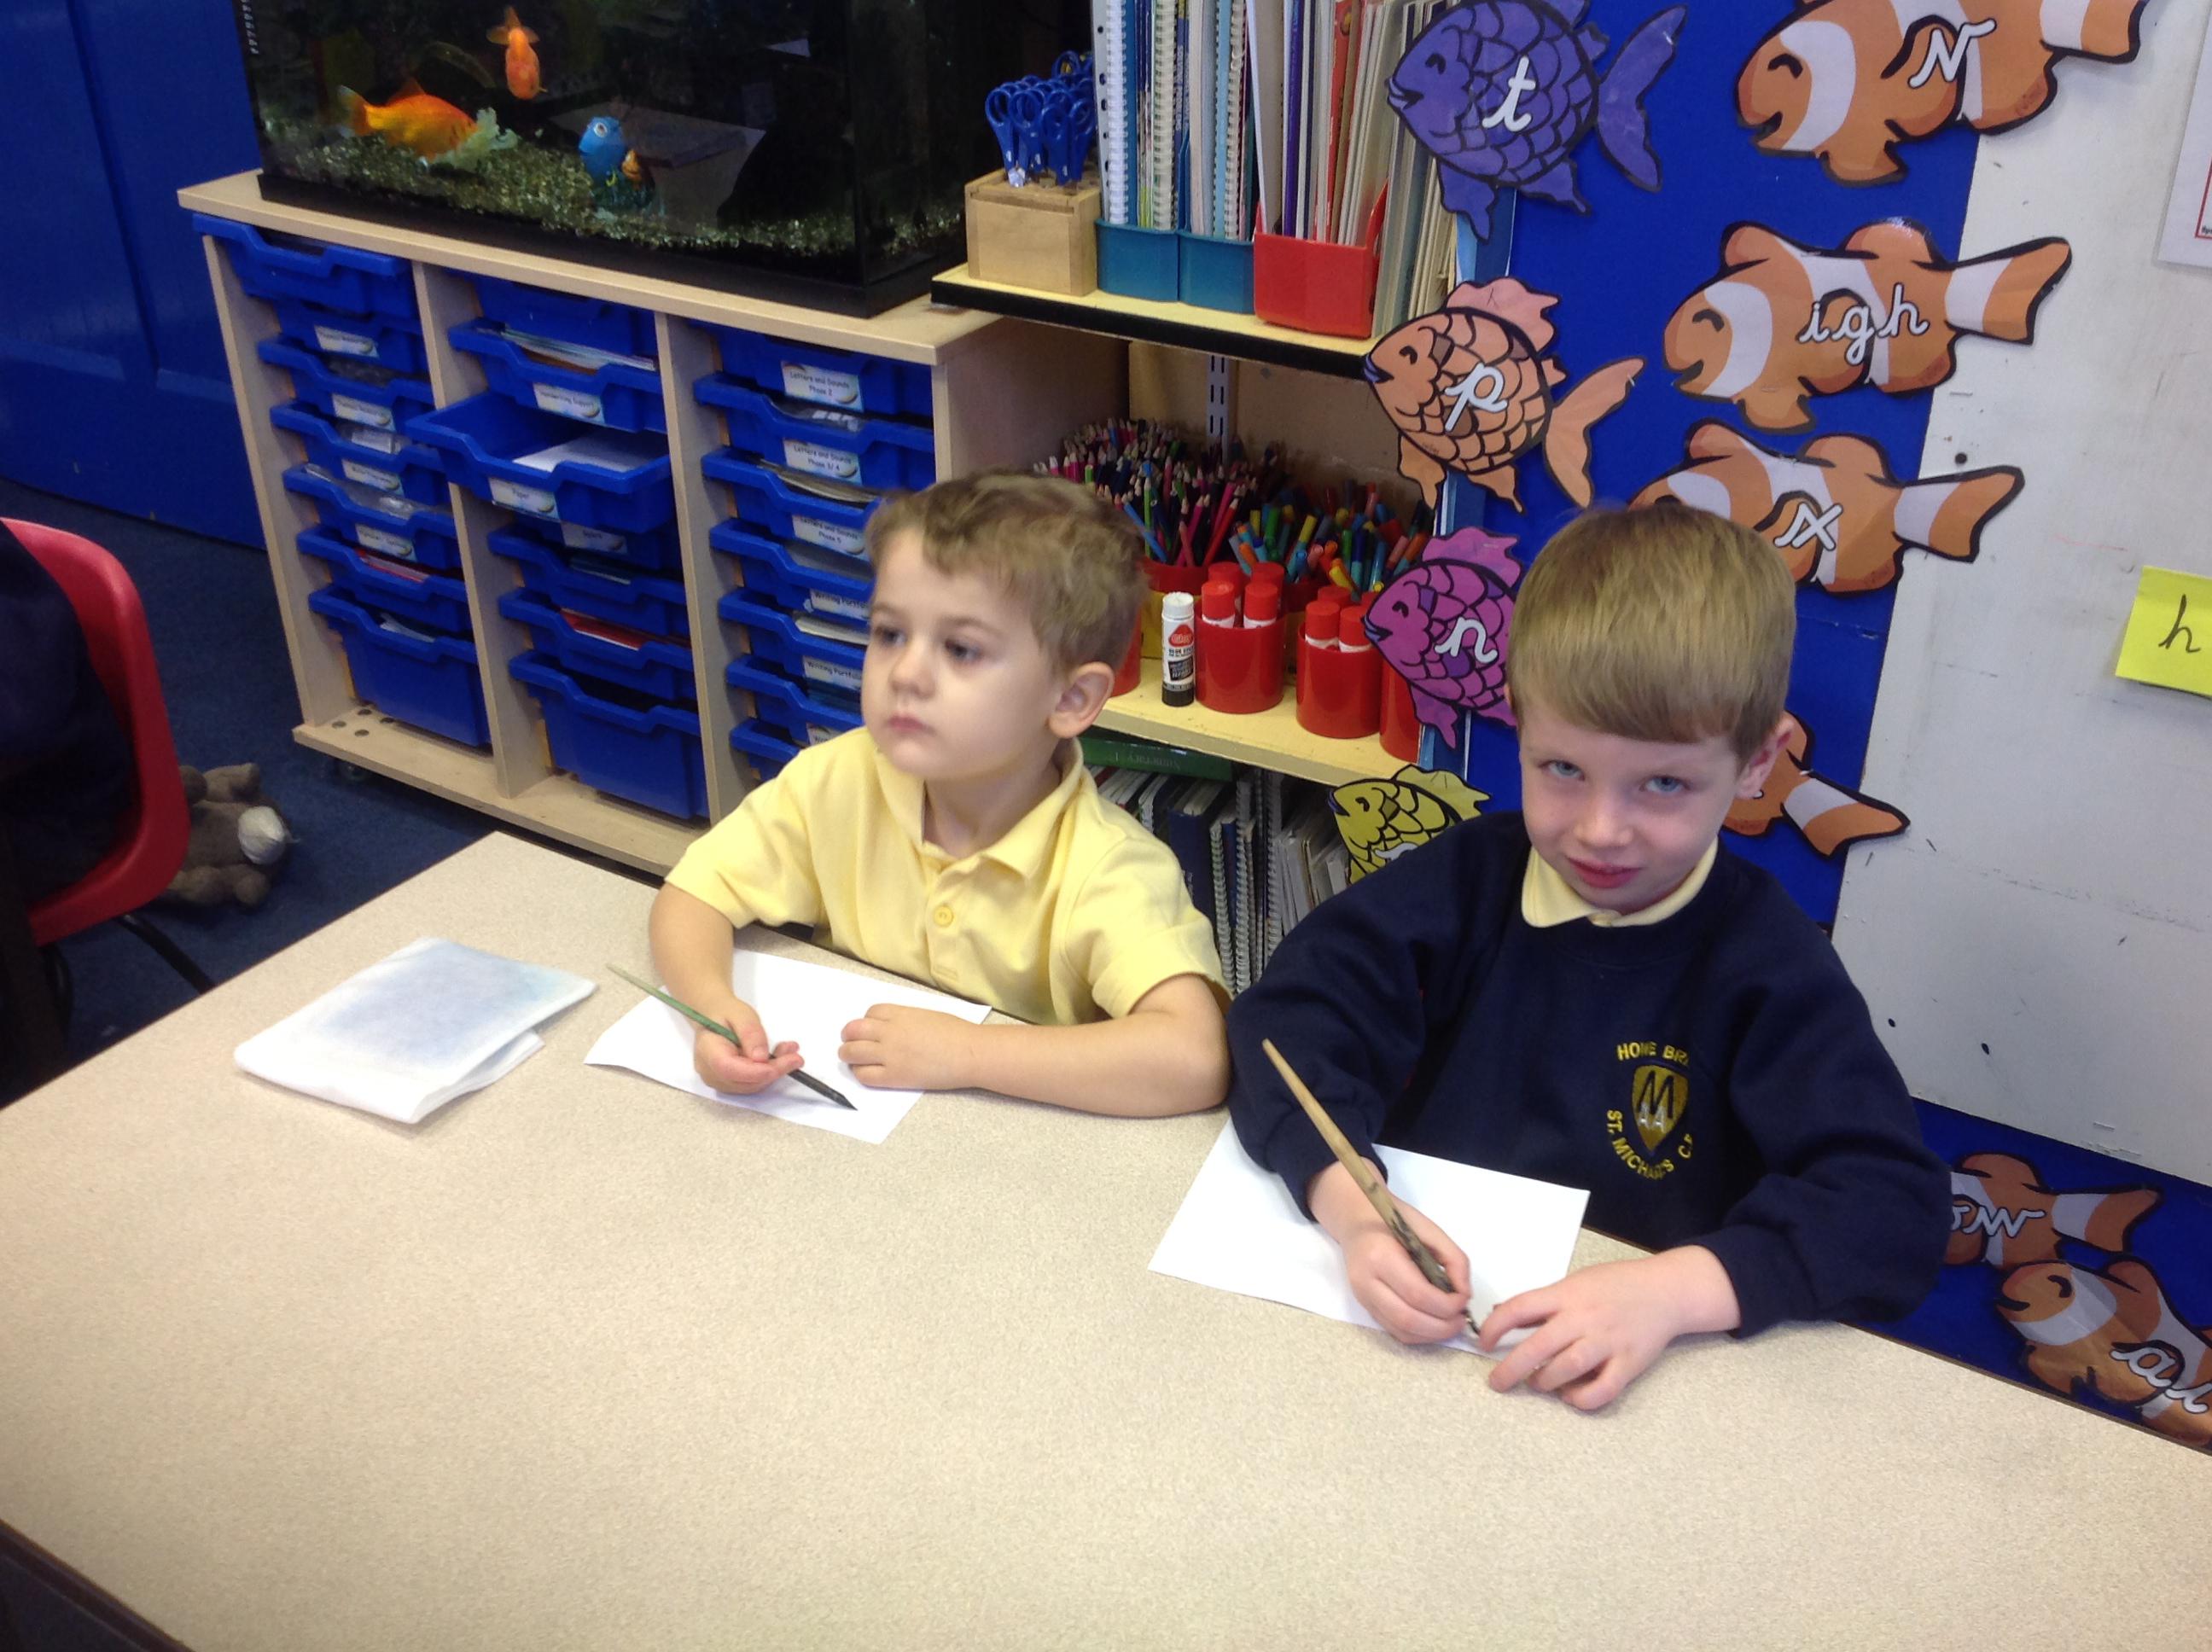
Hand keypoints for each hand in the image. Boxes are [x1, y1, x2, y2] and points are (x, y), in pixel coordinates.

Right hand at [692, 996, 802, 1094]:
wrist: (716, 1017)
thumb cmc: (726, 1013)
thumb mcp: (741, 1014)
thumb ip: (750, 1033)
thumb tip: (761, 1057)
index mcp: (707, 1051)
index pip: (729, 1069)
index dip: (756, 1072)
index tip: (781, 1064)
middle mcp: (710, 1072)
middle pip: (744, 1081)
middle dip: (774, 1070)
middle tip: (795, 1055)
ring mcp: (719, 1081)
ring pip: (752, 1085)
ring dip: (775, 1070)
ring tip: (788, 1050)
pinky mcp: (730, 1083)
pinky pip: (753, 1083)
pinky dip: (769, 1072)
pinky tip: (778, 1056)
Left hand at [838, 1004, 978, 1091]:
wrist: (969, 1053)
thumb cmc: (956, 1032)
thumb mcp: (926, 1015)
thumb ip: (904, 1019)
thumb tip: (892, 1027)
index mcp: (899, 1014)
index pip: (869, 1014)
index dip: (865, 1021)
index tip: (868, 1028)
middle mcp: (889, 1032)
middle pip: (854, 1030)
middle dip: (848, 1036)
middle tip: (849, 1042)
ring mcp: (890, 1054)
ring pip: (852, 1052)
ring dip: (847, 1054)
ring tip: (850, 1058)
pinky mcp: (894, 1075)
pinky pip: (864, 1075)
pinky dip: (859, 1073)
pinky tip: (864, 1072)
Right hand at [1310, 1163, 1471, 1344]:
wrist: (1356, 1221)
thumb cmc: (1395, 1220)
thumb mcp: (1430, 1229)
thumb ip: (1454, 1259)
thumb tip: (1464, 1293)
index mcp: (1381, 1256)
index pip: (1417, 1294)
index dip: (1446, 1304)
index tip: (1463, 1299)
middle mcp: (1367, 1282)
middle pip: (1407, 1319)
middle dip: (1441, 1327)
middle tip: (1461, 1320)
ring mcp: (1363, 1297)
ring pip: (1400, 1331)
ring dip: (1431, 1335)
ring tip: (1451, 1324)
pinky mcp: (1365, 1306)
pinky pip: (1394, 1331)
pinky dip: (1419, 1334)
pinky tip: (1434, 1324)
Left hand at [1479, 1247, 1737, 1411]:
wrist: (1666, 1291)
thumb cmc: (1616, 1285)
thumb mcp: (1575, 1282)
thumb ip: (1544, 1301)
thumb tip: (1504, 1317)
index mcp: (1567, 1295)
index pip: (1519, 1309)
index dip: (1495, 1328)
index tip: (1484, 1343)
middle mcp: (1584, 1318)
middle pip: (1538, 1347)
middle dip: (1510, 1369)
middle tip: (1496, 1383)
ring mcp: (1608, 1342)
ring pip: (1566, 1369)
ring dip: (1544, 1382)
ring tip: (1536, 1383)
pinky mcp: (1629, 1364)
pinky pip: (1602, 1390)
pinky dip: (1581, 1399)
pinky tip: (1570, 1396)